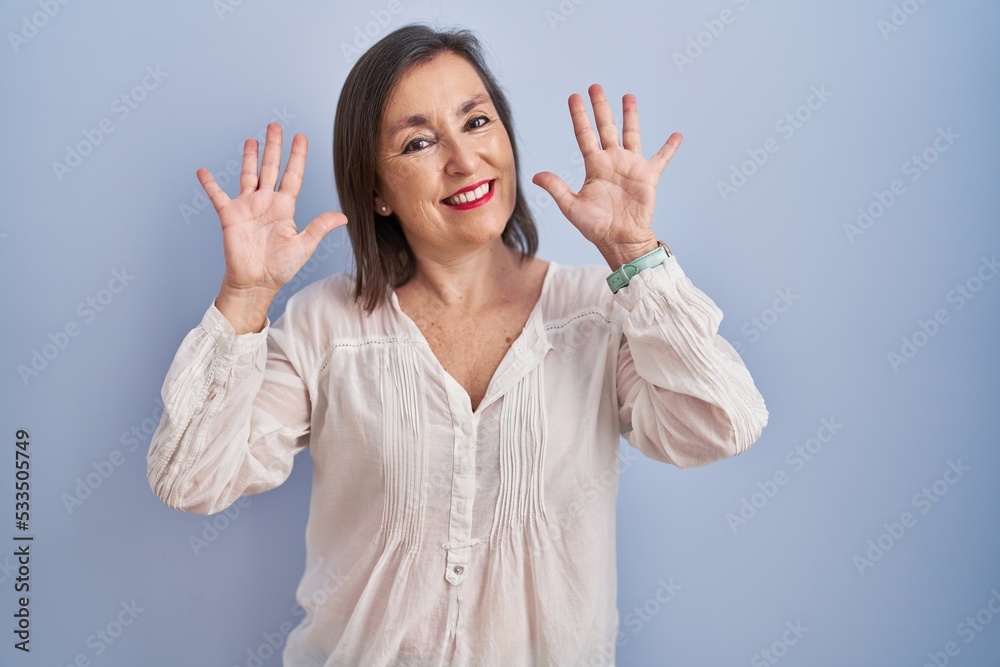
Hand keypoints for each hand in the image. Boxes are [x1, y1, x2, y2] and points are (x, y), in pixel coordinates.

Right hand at [197, 122, 346, 331]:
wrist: (257, 282)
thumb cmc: (281, 267)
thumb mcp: (304, 246)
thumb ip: (320, 227)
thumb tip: (343, 217)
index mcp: (285, 207)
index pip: (292, 176)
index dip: (297, 157)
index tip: (301, 137)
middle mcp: (266, 202)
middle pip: (271, 168)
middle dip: (274, 147)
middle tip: (276, 125)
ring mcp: (248, 207)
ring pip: (248, 175)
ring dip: (250, 157)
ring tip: (252, 139)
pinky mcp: (230, 216)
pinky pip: (218, 196)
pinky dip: (210, 183)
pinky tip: (203, 171)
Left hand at [532, 84, 681, 268]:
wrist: (620, 241)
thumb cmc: (596, 227)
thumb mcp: (572, 207)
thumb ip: (557, 188)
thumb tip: (536, 176)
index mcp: (594, 166)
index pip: (584, 135)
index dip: (579, 116)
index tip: (574, 97)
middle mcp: (612, 161)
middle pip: (606, 127)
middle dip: (601, 107)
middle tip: (595, 86)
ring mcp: (631, 167)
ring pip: (631, 134)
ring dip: (631, 116)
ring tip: (629, 96)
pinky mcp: (648, 177)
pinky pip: (661, 159)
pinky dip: (670, 148)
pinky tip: (677, 135)